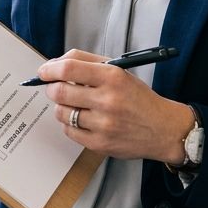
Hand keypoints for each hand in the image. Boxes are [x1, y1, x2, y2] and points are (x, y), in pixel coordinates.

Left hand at [37, 49, 193, 162]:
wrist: (163, 129)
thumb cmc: (138, 98)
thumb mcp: (120, 71)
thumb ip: (88, 63)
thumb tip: (55, 65)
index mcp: (113, 77)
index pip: (69, 69)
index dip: (50, 69)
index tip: (43, 72)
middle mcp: (108, 100)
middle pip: (60, 91)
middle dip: (51, 88)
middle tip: (54, 88)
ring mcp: (103, 124)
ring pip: (62, 112)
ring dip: (61, 107)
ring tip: (73, 105)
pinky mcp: (100, 144)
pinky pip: (69, 131)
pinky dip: (70, 124)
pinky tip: (82, 119)